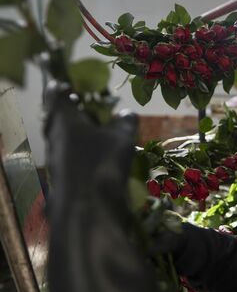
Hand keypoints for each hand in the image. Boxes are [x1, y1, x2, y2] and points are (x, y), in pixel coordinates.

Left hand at [43, 80, 176, 291]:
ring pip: (59, 138)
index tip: (64, 81)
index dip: (61, 86)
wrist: (86, 210)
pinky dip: (76, 149)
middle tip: (77, 103)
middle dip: (65, 109)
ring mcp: (55, 160)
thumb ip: (125, 123)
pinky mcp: (61, 177)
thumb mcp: (121, 140)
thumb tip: (126, 112)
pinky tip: (91, 155)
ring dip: (71, 131)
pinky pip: (66, 155)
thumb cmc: (102, 166)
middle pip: (54, 117)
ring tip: (88, 128)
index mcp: (66, 122)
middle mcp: (55, 138)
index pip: (57, 96)